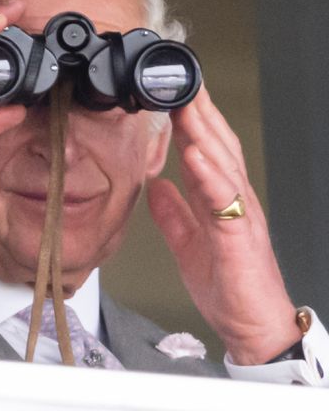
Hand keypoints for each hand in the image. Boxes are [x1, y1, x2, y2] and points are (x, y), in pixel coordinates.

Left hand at [147, 86, 299, 364]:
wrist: (254, 328)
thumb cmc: (230, 287)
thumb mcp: (189, 245)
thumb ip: (174, 214)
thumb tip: (156, 185)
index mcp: (223, 201)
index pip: (209, 150)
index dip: (192, 120)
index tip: (171, 93)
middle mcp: (236, 202)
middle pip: (219, 147)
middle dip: (200, 112)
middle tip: (179, 82)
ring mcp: (241, 217)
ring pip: (224, 165)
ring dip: (204, 133)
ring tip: (185, 105)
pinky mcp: (239, 238)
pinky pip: (224, 202)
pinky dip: (209, 176)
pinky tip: (195, 157)